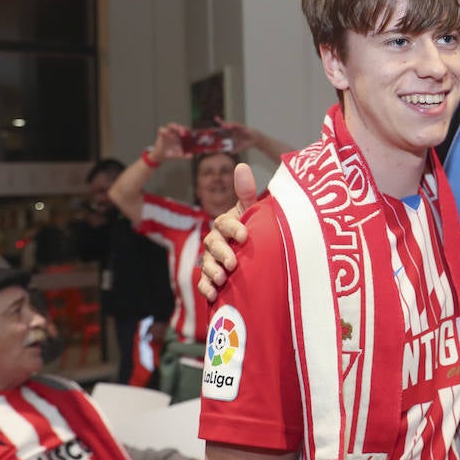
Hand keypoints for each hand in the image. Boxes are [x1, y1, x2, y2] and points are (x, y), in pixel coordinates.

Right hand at [151, 123, 189, 161]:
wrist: (162, 156)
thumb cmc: (172, 153)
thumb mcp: (179, 155)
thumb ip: (185, 155)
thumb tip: (192, 156)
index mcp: (181, 136)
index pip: (185, 130)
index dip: (188, 130)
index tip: (190, 132)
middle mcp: (175, 133)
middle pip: (178, 126)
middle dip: (181, 127)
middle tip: (183, 132)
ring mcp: (168, 132)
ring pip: (171, 125)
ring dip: (174, 126)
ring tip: (177, 130)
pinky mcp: (161, 134)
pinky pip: (161, 129)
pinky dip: (164, 130)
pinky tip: (167, 133)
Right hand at [198, 163, 256, 301]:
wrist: (254, 255)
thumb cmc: (253, 229)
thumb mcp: (252, 211)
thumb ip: (246, 192)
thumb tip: (242, 165)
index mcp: (226, 223)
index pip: (225, 223)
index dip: (234, 228)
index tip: (246, 235)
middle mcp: (215, 240)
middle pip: (213, 245)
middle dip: (222, 253)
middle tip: (232, 263)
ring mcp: (211, 259)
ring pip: (207, 263)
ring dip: (213, 272)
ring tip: (223, 280)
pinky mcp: (211, 277)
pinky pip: (204, 282)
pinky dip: (207, 288)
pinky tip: (214, 295)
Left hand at [216, 117, 258, 152]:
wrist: (255, 141)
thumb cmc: (246, 143)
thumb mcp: (239, 148)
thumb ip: (234, 150)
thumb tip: (229, 153)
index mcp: (232, 133)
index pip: (224, 130)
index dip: (218, 128)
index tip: (212, 126)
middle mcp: (234, 129)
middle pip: (226, 125)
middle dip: (221, 122)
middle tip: (216, 119)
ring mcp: (238, 128)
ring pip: (231, 125)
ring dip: (227, 124)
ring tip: (222, 125)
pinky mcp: (243, 127)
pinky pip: (237, 125)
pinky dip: (233, 125)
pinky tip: (230, 126)